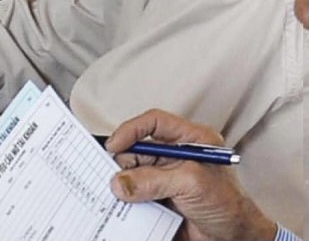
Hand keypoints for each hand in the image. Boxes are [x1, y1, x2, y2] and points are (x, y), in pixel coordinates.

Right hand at [106, 110, 276, 240]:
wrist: (236, 239)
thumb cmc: (231, 207)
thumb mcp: (192, 184)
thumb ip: (154, 180)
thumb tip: (122, 182)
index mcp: (191, 140)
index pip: (154, 122)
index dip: (132, 130)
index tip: (115, 145)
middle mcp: (176, 155)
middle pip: (139, 147)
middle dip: (126, 162)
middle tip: (118, 176)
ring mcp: (167, 176)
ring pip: (134, 171)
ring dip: (127, 183)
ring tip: (123, 195)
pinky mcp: (160, 196)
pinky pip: (136, 192)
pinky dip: (129, 199)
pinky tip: (129, 206)